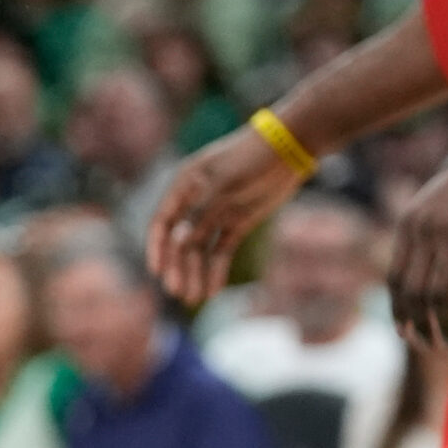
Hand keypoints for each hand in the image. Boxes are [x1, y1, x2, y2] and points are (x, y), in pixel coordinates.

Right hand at [147, 125, 304, 304]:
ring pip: (200, 250)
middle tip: (178, 292)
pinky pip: (221, 250)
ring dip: (195, 274)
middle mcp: (196, 202)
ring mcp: (217, 213)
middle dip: (178, 267)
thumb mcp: (224, 184)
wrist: (290, 148)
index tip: (157, 272)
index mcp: (185, 186)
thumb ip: (201, 212)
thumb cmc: (252, 158)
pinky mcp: (236, 223)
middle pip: (180, 241)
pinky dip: (216, 270)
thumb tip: (178, 240)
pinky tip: (213, 290)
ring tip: (196, 299)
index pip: (162, 222)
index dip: (157, 248)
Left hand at [388, 129, 447, 349]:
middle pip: (413, 293)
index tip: (405, 334)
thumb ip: (424, 238)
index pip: (395, 280)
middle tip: (430, 347)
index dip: (399, 311)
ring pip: (437, 296)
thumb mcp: (436, 207)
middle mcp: (424, 231)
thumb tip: (419, 276)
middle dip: (418, 327)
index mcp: (408, 225)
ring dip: (442, 327)